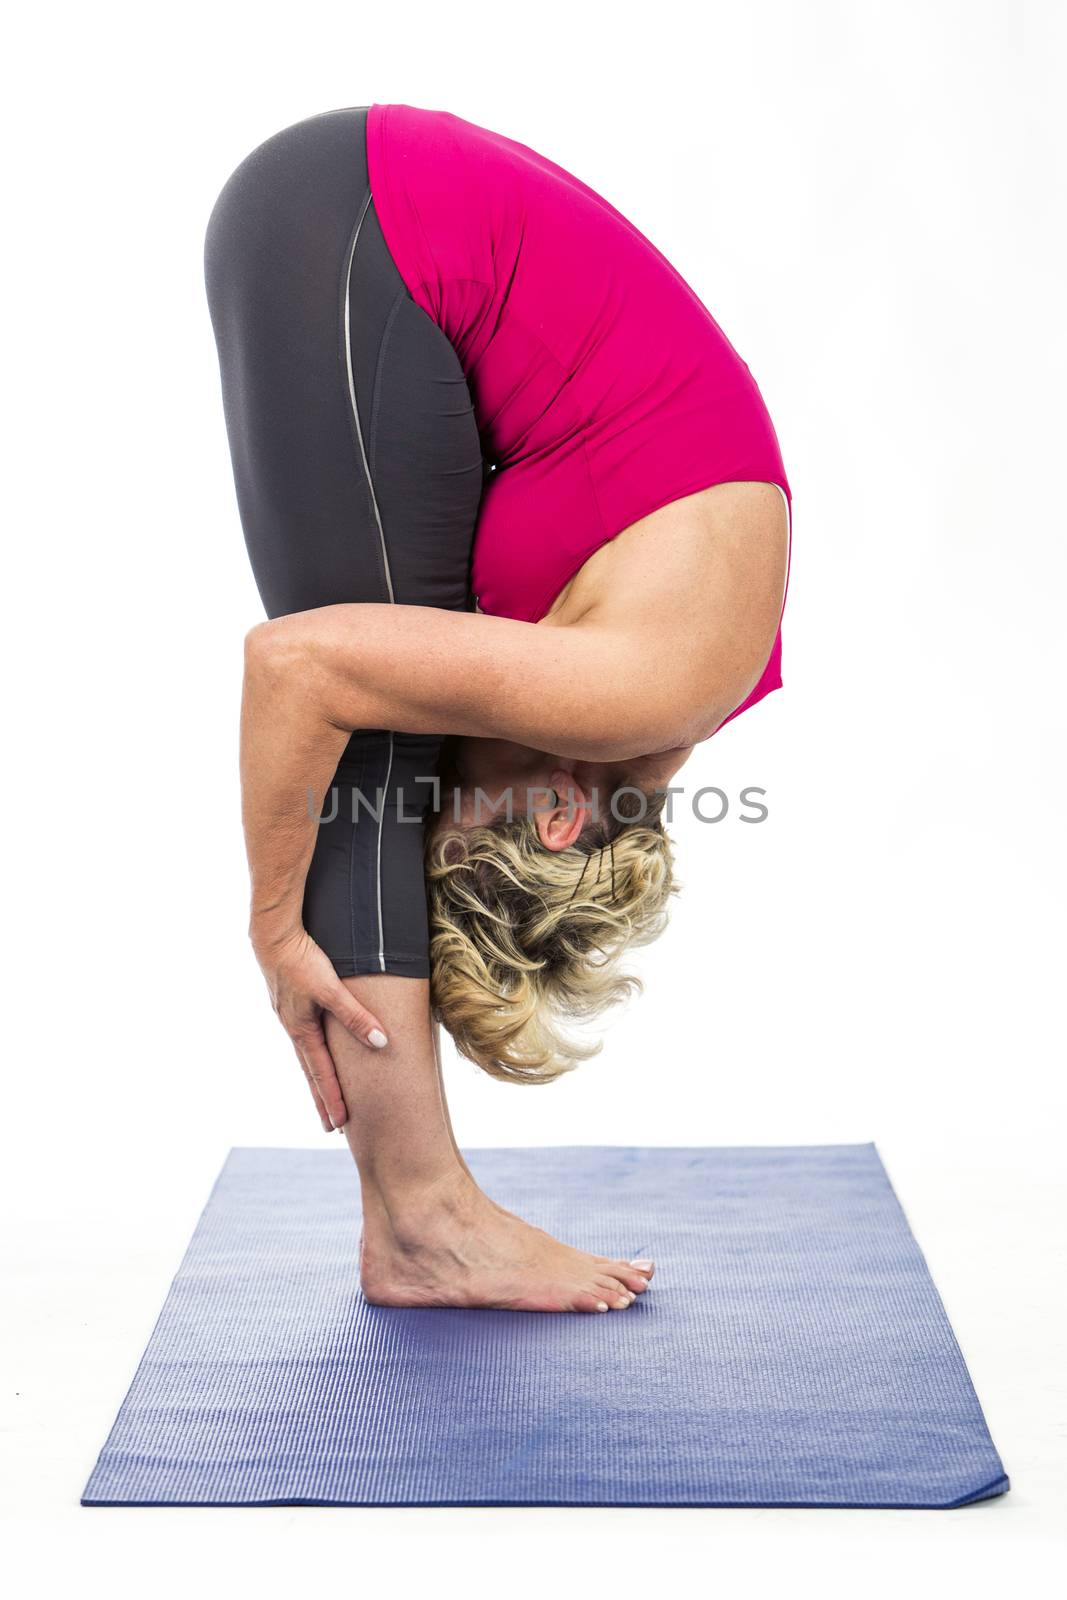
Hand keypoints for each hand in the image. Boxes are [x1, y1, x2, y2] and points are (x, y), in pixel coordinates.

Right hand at [252, 925, 387, 1131]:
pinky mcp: (290, 1003)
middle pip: (311, 1072)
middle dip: (322, 1099)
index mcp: (302, 1031)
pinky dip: (310, 1054)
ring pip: (306, 1056)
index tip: (340, 1124)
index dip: (332, 1099)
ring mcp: (289, 1016)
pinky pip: (303, 1037)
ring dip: (315, 1078)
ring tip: (324, 1095)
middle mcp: (293, 1028)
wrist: (272, 937)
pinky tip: (314, 1052)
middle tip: (331, 1126)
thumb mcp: (332, 989)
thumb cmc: (302, 961)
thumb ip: (356, 1016)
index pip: (321, 1074)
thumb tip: (380, 1042)